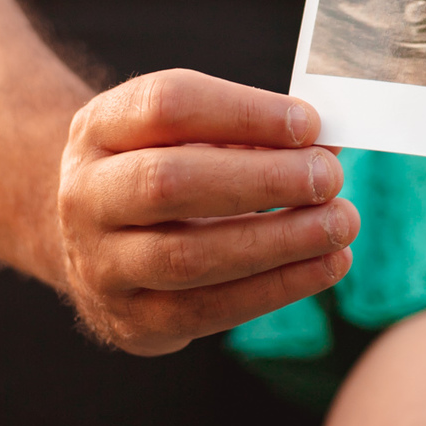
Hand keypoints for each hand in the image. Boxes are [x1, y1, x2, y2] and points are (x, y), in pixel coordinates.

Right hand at [58, 69, 358, 354]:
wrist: (96, 237)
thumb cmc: (164, 167)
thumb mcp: (190, 133)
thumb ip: (253, 132)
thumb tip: (327, 143)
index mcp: (99, 128)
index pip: (168, 106)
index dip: (244, 112)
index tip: (309, 123)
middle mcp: (85, 195)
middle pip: (168, 183)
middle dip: (262, 180)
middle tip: (329, 177)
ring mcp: (99, 264)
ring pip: (187, 256)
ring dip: (278, 241)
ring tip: (340, 224)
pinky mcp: (131, 320)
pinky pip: (206, 311)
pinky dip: (275, 288)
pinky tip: (325, 266)